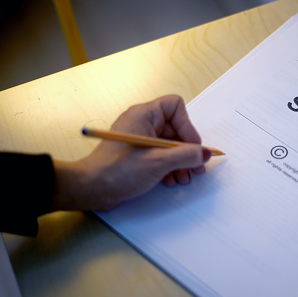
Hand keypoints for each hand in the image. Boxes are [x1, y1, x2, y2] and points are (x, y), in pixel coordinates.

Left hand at [52, 95, 210, 211]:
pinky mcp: (138, 153)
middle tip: (196, 168)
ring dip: (181, 161)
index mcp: (144, 115)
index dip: (187, 126)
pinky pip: (161, 154)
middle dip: (187, 150)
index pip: (175, 107)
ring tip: (184, 178)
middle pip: (176, 128)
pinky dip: (169, 166)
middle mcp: (142, 122)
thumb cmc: (117, 171)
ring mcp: (140, 138)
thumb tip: (205, 153)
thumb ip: (186, 156)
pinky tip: (171, 180)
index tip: (192, 147)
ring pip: (170, 144)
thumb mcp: (158, 162)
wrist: (91, 189)